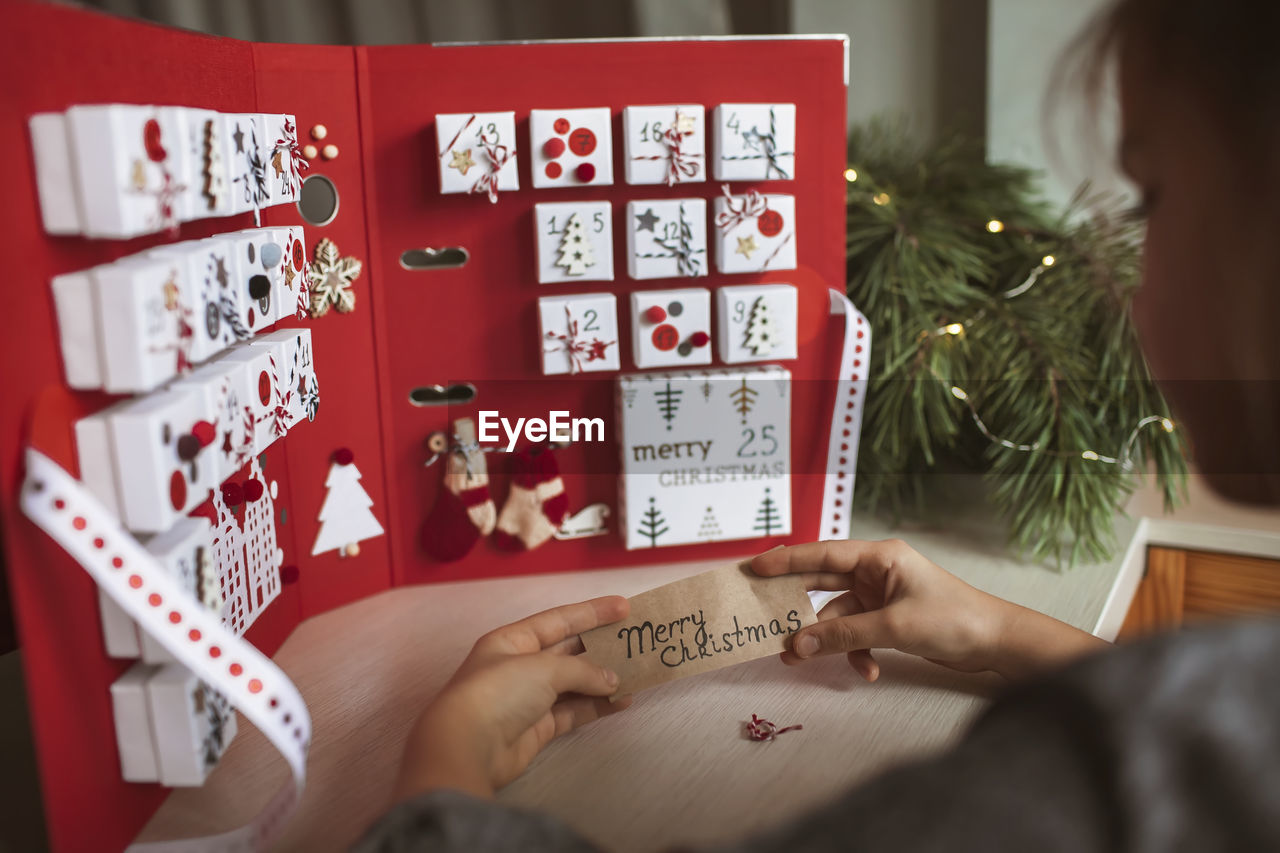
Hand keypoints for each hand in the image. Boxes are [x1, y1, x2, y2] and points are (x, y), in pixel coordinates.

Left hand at [394, 596, 630, 801]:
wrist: (469, 747)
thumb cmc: (499, 692)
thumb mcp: (543, 668)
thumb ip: (582, 670)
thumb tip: (611, 681)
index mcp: (512, 640)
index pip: (559, 620)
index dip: (592, 612)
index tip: (624, 607)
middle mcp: (519, 666)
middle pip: (567, 651)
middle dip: (600, 647)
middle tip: (634, 642)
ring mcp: (528, 699)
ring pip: (573, 683)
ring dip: (603, 680)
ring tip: (635, 675)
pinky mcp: (537, 728)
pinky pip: (573, 711)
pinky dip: (597, 706)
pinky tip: (622, 702)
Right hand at [752, 540, 1108, 681]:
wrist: (997, 643)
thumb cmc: (954, 620)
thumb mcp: (894, 627)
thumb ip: (844, 635)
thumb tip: (799, 646)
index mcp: (879, 557)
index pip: (822, 553)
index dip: (786, 561)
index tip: (755, 568)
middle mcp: (876, 571)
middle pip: (823, 583)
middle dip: (797, 606)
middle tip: (764, 616)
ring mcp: (881, 596)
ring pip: (837, 616)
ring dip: (826, 639)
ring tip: (801, 660)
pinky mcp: (888, 620)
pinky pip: (856, 633)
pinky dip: (855, 652)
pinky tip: (866, 671)